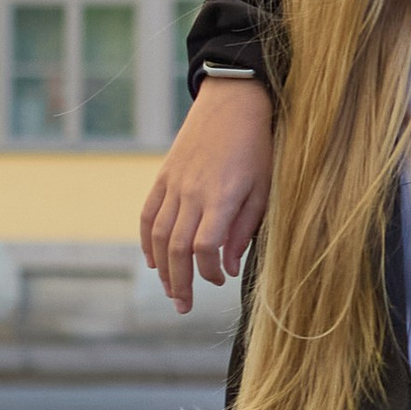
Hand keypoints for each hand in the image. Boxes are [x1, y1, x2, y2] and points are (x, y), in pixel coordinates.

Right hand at [140, 80, 274, 313]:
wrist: (233, 102)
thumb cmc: (258, 147)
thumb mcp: (264, 188)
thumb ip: (245, 229)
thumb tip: (229, 267)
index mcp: (222, 198)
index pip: (204, 248)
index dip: (209, 272)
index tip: (220, 280)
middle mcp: (193, 193)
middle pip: (176, 249)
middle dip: (179, 283)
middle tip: (183, 307)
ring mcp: (174, 184)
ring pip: (158, 236)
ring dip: (162, 269)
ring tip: (171, 291)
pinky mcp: (164, 176)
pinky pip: (148, 214)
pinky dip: (146, 241)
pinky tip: (153, 261)